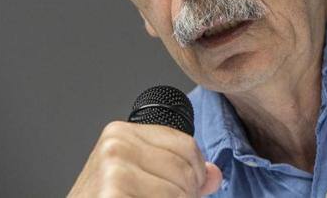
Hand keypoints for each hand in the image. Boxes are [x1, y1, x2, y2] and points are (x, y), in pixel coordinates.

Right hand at [68, 121, 221, 196]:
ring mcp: (112, 169)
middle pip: (186, 168)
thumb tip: (214, 175)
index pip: (186, 146)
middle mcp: (115, 145)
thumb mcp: (138, 180)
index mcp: (120, 133)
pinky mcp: (113, 194)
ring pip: (179, 191)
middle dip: (186, 193)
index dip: (195, 173)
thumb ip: (177, 172)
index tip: (186, 189)